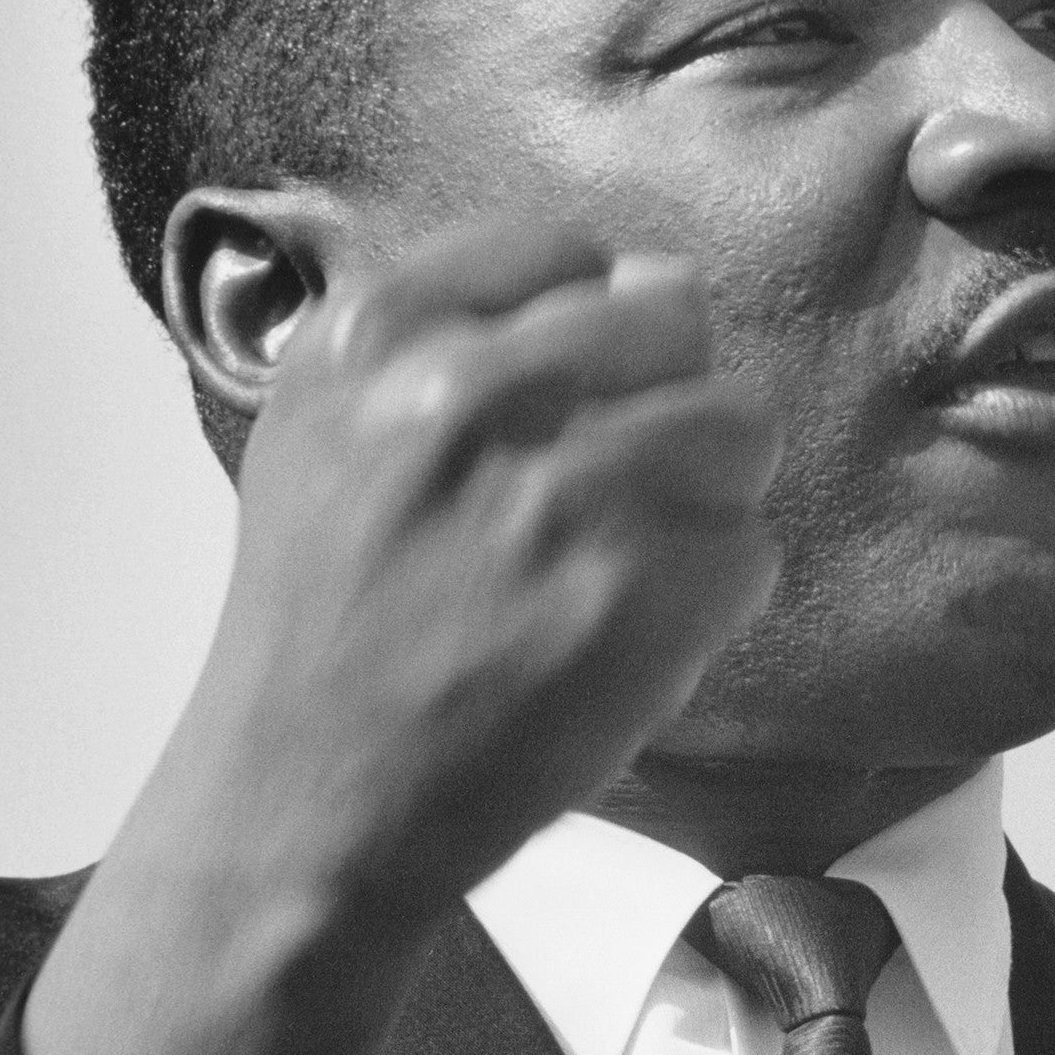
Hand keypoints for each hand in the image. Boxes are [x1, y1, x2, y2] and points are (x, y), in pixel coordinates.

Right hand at [198, 216, 783, 923]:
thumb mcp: (332, 433)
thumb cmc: (332, 622)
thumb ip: (464, 338)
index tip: (561, 410)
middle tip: (604, 498)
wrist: (302, 801)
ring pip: (740, 430)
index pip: (572, 253)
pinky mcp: (635, 593)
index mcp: (377, 334)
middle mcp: (464, 392)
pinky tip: (626, 640)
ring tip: (620, 570)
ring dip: (703, 504)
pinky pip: (753, 550)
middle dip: (661, 404)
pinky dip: (712, 603)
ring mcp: (558, 491)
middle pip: (677, 320)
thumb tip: (663, 278)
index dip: (595, 334)